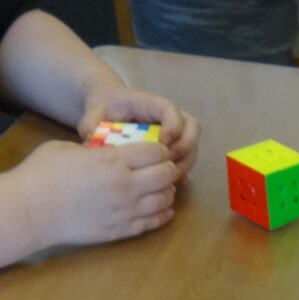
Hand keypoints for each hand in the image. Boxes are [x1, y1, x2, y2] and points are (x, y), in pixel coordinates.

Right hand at [14, 140, 179, 248]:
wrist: (32, 210)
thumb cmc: (43, 174)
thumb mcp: (69, 148)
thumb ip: (96, 149)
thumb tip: (109, 151)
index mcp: (113, 160)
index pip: (156, 152)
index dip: (161, 149)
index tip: (158, 151)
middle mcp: (126, 185)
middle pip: (166, 175)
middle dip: (169, 169)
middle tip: (166, 169)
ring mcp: (127, 210)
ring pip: (165, 199)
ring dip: (168, 192)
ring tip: (164, 188)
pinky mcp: (123, 230)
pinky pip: (154, 222)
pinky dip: (164, 214)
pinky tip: (165, 209)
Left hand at [78, 87, 199, 176]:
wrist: (108, 112)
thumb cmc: (102, 112)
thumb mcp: (93, 115)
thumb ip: (92, 124)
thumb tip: (92, 139)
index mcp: (149, 103)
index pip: (171, 110)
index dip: (173, 125)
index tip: (162, 142)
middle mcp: (169, 116)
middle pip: (192, 127)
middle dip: (185, 147)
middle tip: (168, 161)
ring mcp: (176, 132)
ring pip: (194, 145)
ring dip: (185, 162)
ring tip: (169, 177)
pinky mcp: (175, 147)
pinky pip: (188, 159)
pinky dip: (182, 171)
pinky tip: (171, 183)